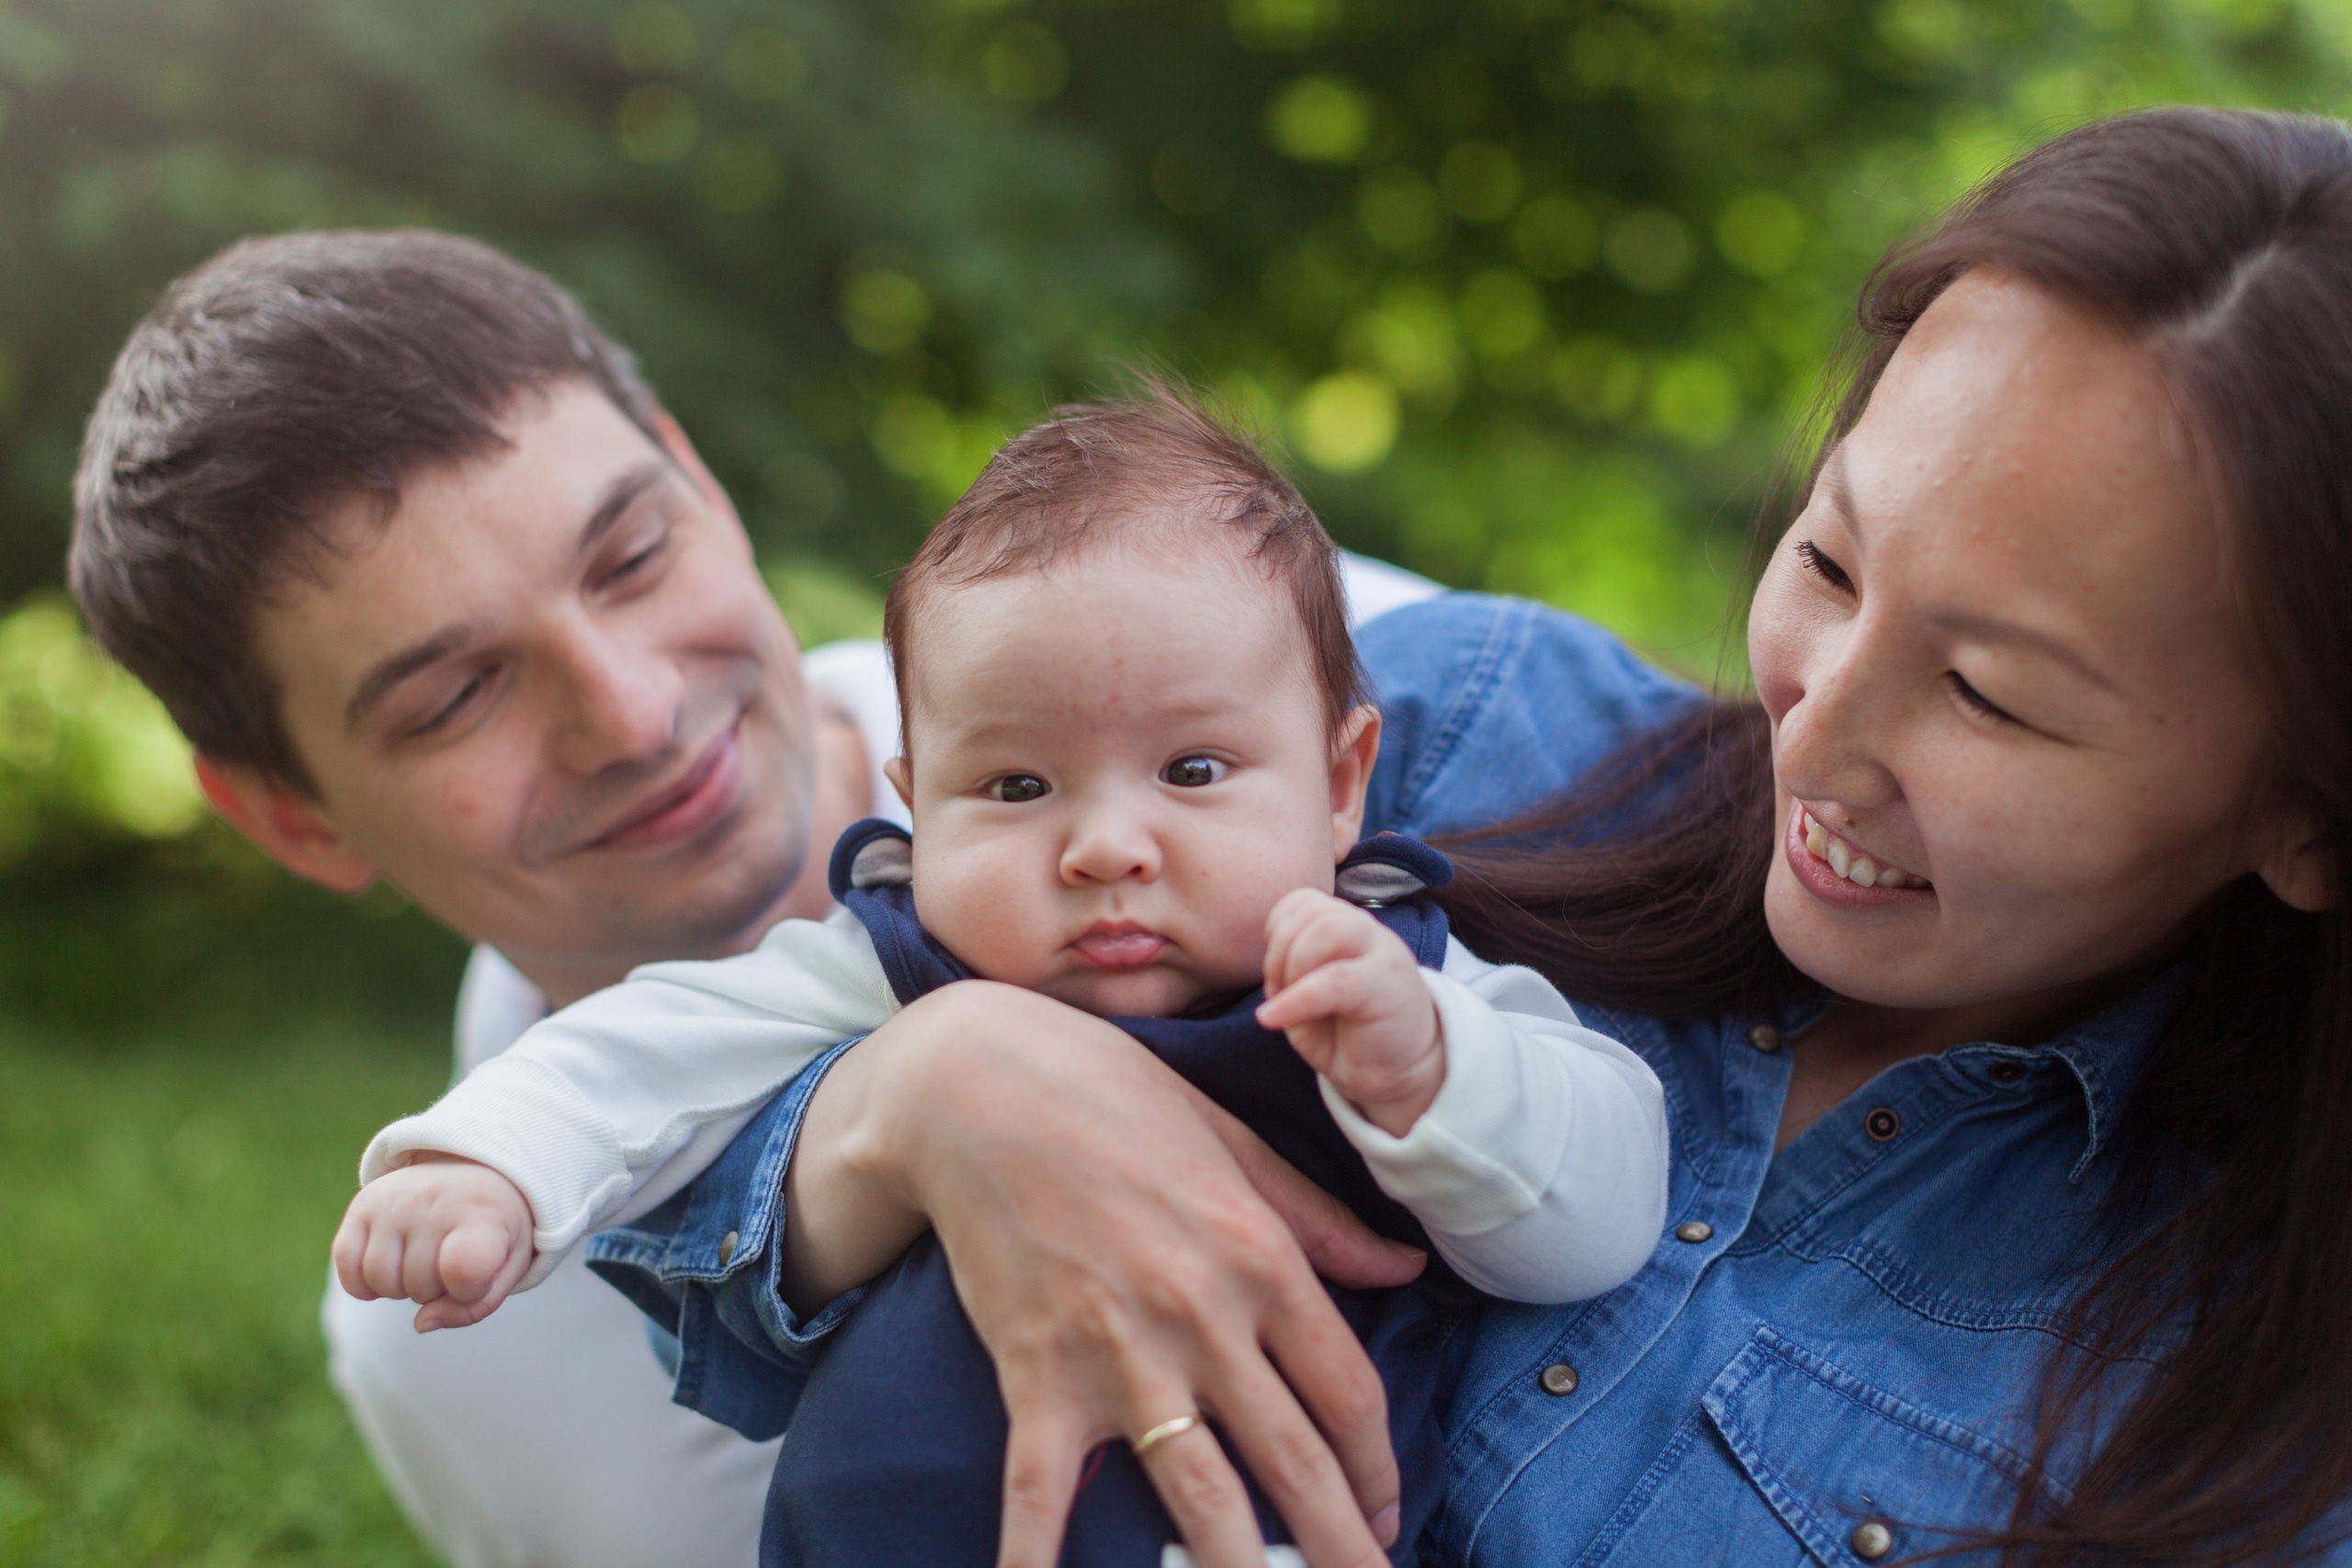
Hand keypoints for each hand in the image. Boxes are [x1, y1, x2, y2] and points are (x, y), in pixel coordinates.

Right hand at [331, 1153, 535, 1332]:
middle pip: (419, 1286)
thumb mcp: (505, 1268)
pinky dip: (363, 1282)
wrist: (472, 1173)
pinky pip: (345, 1263)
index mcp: (483, 1214)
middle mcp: (435, 1201)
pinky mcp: (363, 1202)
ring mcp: (394, 1200)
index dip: (468, 1291)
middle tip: (449, 1259)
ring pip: (380, 1281)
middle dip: (435, 1289)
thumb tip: (421, 1324)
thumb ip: (473, 1307)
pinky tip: (388, 1267)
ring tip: (422, 1261)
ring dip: (401, 1288)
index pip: (464, 1270)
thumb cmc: (492, 1231)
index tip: (480, 1274)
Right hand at [784, 981, 1423, 1567]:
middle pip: (1295, 1461)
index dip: (1379, 1469)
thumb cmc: (1110, 1097)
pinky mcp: (1035, 1374)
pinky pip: (1041, 1492)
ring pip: (1199, 1496)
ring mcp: (1118, 1354)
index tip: (1390, 1514)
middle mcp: (1203, 1317)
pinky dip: (1035, 1562)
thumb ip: (1319, 1220)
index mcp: (1260, 1257)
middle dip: (1342, 1546)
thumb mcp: (1233, 1143)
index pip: (1347, 1393)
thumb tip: (1404, 1268)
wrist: (976, 1083)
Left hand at [1257, 889, 1445, 1136]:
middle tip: (1278, 994)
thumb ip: (1287, 973)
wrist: (1399, 1074)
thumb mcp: (1305, 1001)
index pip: (1302, 902)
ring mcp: (1382, 954)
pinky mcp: (1387, 986)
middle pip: (1313, 910)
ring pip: (1329, 928)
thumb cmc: (1348, 1035)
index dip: (1277, 933)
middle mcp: (1366, 932)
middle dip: (1279, 952)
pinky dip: (1297, 999)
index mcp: (1346, 928)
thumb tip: (1273, 974)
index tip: (1276, 976)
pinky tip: (1274, 1019)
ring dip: (1293, 966)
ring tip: (1287, 1005)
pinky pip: (1335, 979)